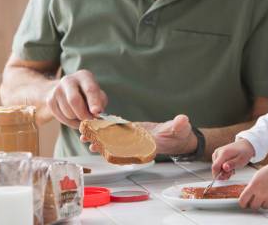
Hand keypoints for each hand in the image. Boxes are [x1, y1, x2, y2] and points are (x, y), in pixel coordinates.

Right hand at [46, 69, 107, 128]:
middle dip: (84, 114)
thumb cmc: (88, 95)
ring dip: (78, 120)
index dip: (94, 101)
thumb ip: (100, 103)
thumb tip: (96, 113)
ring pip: (68, 112)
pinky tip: (75, 118)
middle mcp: (68, 80)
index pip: (89, 89)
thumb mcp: (98, 95)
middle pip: (74, 100)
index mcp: (84, 76)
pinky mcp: (50, 100)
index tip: (97, 112)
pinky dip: (70, 123)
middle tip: (91, 121)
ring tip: (83, 118)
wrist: (67, 92)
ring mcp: (57, 90)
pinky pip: (61, 117)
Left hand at [80, 114, 196, 154]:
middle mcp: (139, 143)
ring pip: (115, 139)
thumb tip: (183, 119)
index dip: (115, 147)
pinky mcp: (134, 132)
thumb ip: (180, 125)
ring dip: (100, 138)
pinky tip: (95, 127)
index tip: (102, 146)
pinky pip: (118, 132)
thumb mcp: (181, 129)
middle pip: (117, 144)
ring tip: (84, 136)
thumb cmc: (181, 134)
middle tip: (86, 141)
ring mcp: (135, 138)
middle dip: (101, 143)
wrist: (180, 136)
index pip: (129, 146)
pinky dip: (107, 130)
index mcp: (148, 144)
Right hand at [211, 139, 254, 179]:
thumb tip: (224, 168)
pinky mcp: (217, 154)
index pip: (215, 167)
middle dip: (223, 173)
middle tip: (232, 172)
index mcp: (223, 153)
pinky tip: (229, 166)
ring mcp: (216, 153)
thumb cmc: (244, 152)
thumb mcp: (241, 160)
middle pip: (215, 168)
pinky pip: (217, 165)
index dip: (218, 175)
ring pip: (216, 167)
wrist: (245, 145)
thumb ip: (232, 164)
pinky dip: (222, 168)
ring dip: (223, 171)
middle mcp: (218, 152)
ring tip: (232, 168)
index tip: (226, 177)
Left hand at [239, 155, 267, 209]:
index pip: (242, 200)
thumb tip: (247, 194)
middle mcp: (261, 194)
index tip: (244, 203)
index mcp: (254, 185)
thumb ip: (252, 185)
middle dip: (255, 202)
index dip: (243, 203)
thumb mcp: (259, 175)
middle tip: (258, 198)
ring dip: (265, 202)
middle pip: (253, 206)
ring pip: (264, 207)